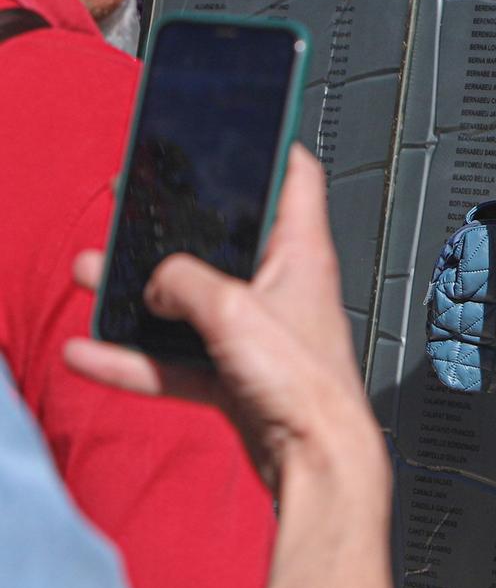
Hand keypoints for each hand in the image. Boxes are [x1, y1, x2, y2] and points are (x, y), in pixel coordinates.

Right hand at [63, 146, 384, 492]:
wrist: (314, 460)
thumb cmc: (305, 383)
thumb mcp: (232, 311)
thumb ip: (184, 283)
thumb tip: (156, 280)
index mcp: (301, 252)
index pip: (296, 179)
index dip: (273, 147)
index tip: (244, 127)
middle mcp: (281, 286)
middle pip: (223, 240)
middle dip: (174, 227)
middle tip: (134, 208)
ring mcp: (256, 331)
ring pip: (189, 301)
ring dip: (139, 293)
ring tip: (91, 273)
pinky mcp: (236, 375)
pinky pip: (175, 360)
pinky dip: (134, 359)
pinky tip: (88, 354)